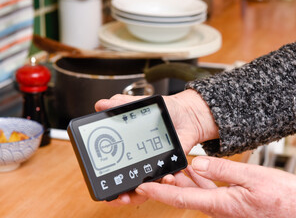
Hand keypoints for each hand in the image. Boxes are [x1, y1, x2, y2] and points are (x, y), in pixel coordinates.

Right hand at [94, 89, 218, 204]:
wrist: (188, 113)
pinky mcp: (172, 165)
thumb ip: (121, 105)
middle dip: (127, 196)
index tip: (108, 192)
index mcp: (129, 151)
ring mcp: (157, 166)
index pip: (117, 174)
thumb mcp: (140, 106)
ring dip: (148, 191)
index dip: (112, 186)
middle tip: (123, 196)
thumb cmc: (165, 111)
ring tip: (148, 182)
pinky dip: (168, 179)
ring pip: (150, 189)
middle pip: (132, 188)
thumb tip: (101, 105)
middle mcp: (143, 163)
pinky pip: (169, 178)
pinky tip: (168, 177)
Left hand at [135, 156, 295, 217]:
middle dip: (166, 184)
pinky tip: (195, 170)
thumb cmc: (284, 200)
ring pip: (196, 192)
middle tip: (151, 172)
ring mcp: (226, 206)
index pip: (181, 196)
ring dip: (181, 180)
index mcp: (221, 204)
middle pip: (185, 194)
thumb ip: (223, 170)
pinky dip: (199, 179)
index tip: (142, 186)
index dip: (159, 191)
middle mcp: (219, 208)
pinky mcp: (233, 202)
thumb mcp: (253, 179)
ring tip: (169, 167)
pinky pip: (209, 191)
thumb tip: (198, 163)